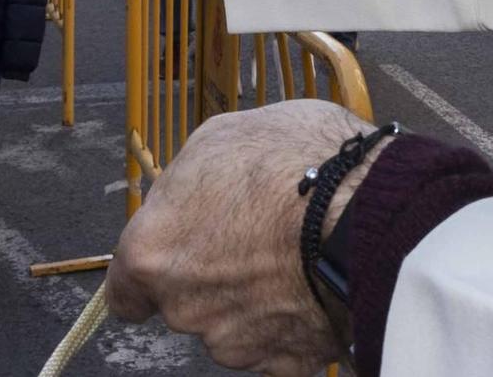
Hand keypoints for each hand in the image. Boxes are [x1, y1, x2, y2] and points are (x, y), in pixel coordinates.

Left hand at [107, 101, 372, 376]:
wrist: (367, 212)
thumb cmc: (293, 164)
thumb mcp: (220, 138)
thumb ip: (188, 183)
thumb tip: (189, 193)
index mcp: (152, 253)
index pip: (125, 289)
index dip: (150, 272)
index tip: (171, 259)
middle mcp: (183, 308)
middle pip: (184, 302)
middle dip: (209, 277)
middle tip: (252, 236)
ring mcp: (235, 342)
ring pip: (231, 325)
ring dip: (251, 300)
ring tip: (292, 254)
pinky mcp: (286, 363)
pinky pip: (280, 347)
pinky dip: (292, 325)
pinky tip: (314, 285)